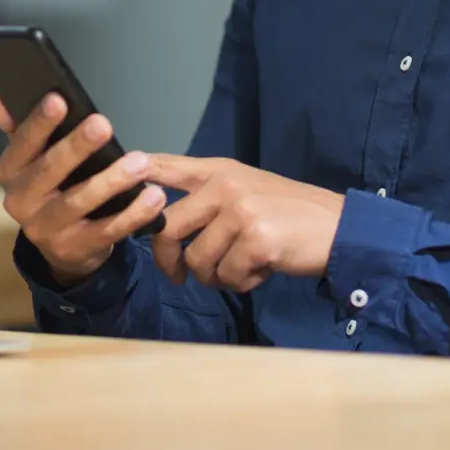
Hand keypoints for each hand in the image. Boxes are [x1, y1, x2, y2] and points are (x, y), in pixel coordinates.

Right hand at [0, 87, 166, 286]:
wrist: (61, 246)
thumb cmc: (50, 187)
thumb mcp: (32, 158)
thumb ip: (17, 124)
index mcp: (10, 172)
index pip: (21, 143)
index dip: (39, 123)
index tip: (59, 100)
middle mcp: (21, 202)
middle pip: (49, 171)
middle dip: (76, 147)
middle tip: (104, 125)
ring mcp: (46, 229)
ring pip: (79, 202)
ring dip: (111, 181)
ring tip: (140, 162)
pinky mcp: (75, 249)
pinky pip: (107, 231)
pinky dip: (132, 215)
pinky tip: (153, 197)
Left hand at [147, 155, 343, 292]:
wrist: (338, 227)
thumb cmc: (288, 214)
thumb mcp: (246, 190)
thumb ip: (207, 197)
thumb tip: (159, 221)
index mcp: (219, 170)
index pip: (165, 165)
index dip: (136, 173)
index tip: (111, 181)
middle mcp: (225, 185)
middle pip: (167, 226)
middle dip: (168, 260)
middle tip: (178, 275)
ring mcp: (240, 211)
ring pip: (198, 260)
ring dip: (216, 276)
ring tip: (242, 267)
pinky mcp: (256, 240)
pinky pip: (227, 277)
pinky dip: (242, 283)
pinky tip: (262, 270)